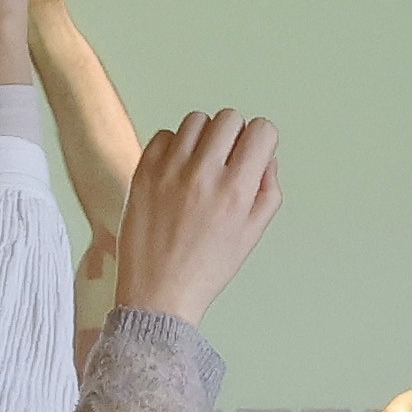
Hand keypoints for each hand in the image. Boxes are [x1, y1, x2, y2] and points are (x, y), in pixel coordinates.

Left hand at [115, 105, 281, 322]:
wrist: (157, 293)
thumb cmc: (206, 268)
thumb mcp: (251, 235)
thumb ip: (267, 191)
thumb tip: (265, 157)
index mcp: (236, 191)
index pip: (262, 131)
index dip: (262, 141)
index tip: (254, 155)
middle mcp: (204, 174)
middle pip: (229, 118)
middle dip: (235, 135)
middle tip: (227, 160)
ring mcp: (170, 170)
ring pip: (196, 120)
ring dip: (204, 136)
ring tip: (200, 163)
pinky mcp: (144, 171)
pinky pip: (165, 135)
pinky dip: (174, 147)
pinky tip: (176, 171)